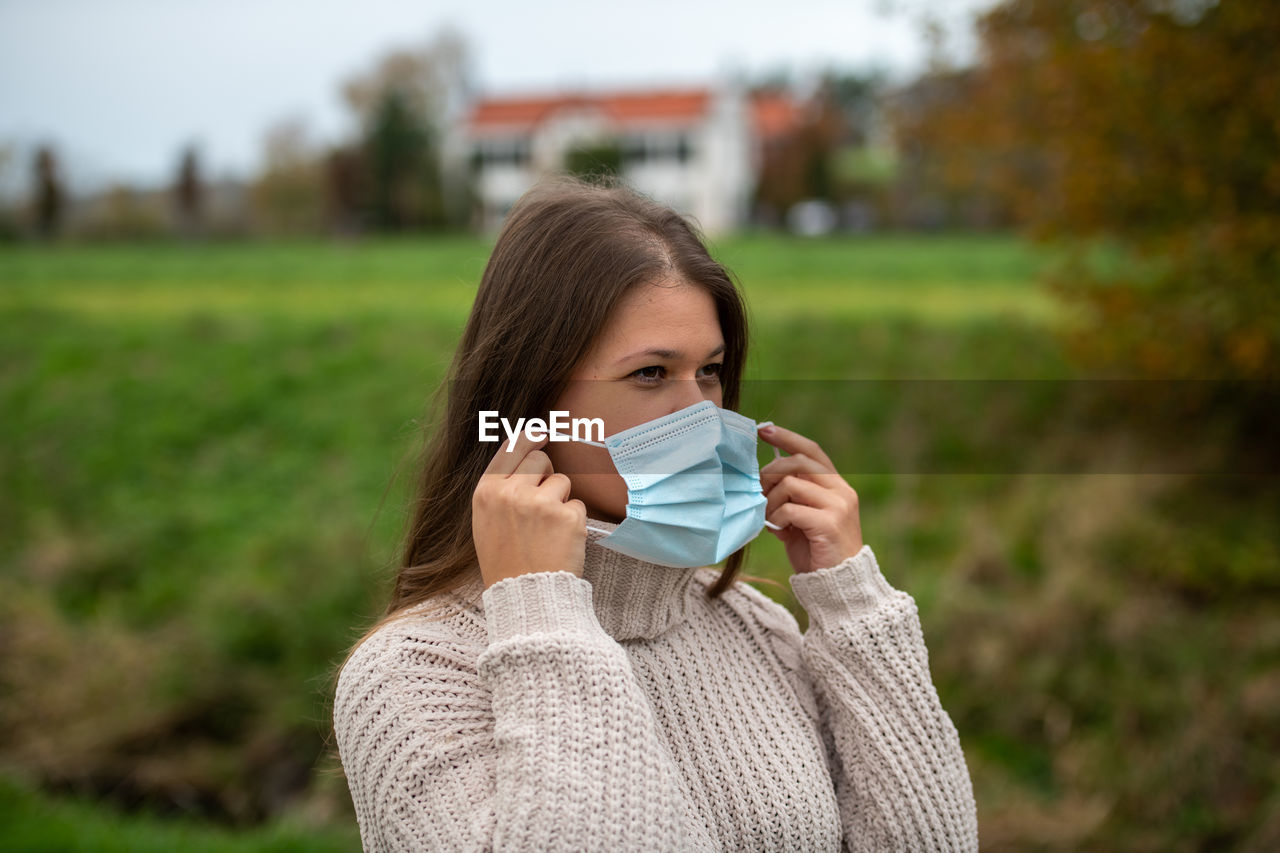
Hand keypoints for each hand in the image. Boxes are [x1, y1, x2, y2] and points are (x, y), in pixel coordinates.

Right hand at [472, 431, 587, 588]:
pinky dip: (573, 521)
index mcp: (487, 492)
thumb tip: (524, 454)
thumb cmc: (505, 561)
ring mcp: (540, 503)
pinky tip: (560, 541)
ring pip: (562, 481)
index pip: (511, 448)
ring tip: (548, 529)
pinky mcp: (567, 517)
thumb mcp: (487, 521)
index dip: (529, 438)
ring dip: (561, 500)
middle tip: (544, 500)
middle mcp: (511, 493)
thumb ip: (500, 489)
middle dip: (547, 473)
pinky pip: (577, 505)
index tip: (541, 434)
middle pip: (540, 460)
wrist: (525, 597)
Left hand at [758, 424, 863, 573]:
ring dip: (770, 501)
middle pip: (798, 462)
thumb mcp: (800, 520)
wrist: (837, 586)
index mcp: (836, 486)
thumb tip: (761, 481)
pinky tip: (778, 530)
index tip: (763, 430)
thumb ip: (789, 499)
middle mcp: (841, 491)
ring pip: (790, 484)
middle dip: (770, 473)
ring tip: (769, 517)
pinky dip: (776, 518)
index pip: (812, 451)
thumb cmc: (816, 553)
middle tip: (759, 491)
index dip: (787, 437)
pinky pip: (790, 509)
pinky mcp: (829, 523)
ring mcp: (838, 506)